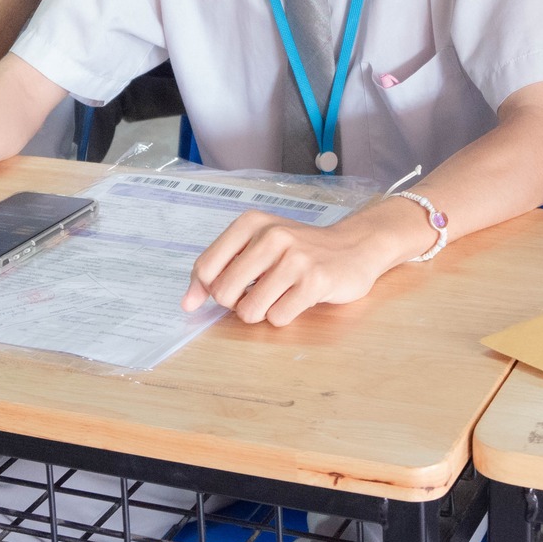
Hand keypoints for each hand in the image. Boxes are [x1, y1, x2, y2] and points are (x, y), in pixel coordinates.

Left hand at [181, 200, 433, 326]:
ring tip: (280, 296)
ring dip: (262, 312)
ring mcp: (295, 258)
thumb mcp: (258, 246)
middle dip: (236, 304)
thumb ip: (220, 270)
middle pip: (224, 293)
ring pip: (250, 310)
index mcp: (252, 223)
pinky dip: (284, 316)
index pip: (205, 268)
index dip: (203, 291)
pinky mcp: (315, 281)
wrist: (355, 247)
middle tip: (257, 294)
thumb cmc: (299, 250)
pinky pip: (278, 318)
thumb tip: (188, 303)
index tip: (212, 299)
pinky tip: (298, 299)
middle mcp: (272, 236)